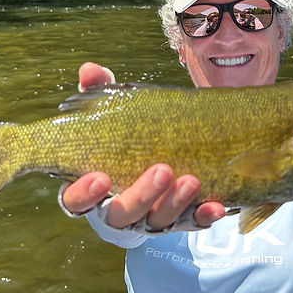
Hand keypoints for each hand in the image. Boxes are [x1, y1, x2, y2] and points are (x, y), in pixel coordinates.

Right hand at [59, 62, 225, 231]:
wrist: (146, 165)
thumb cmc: (118, 139)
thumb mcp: (106, 118)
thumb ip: (96, 96)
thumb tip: (89, 70)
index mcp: (89, 189)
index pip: (75, 200)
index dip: (85, 192)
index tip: (101, 177)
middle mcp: (115, 211)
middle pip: (121, 214)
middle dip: (141, 194)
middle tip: (162, 170)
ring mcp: (147, 219)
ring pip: (156, 220)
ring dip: (174, 203)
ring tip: (191, 180)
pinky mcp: (176, 220)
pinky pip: (189, 223)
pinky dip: (202, 216)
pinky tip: (216, 205)